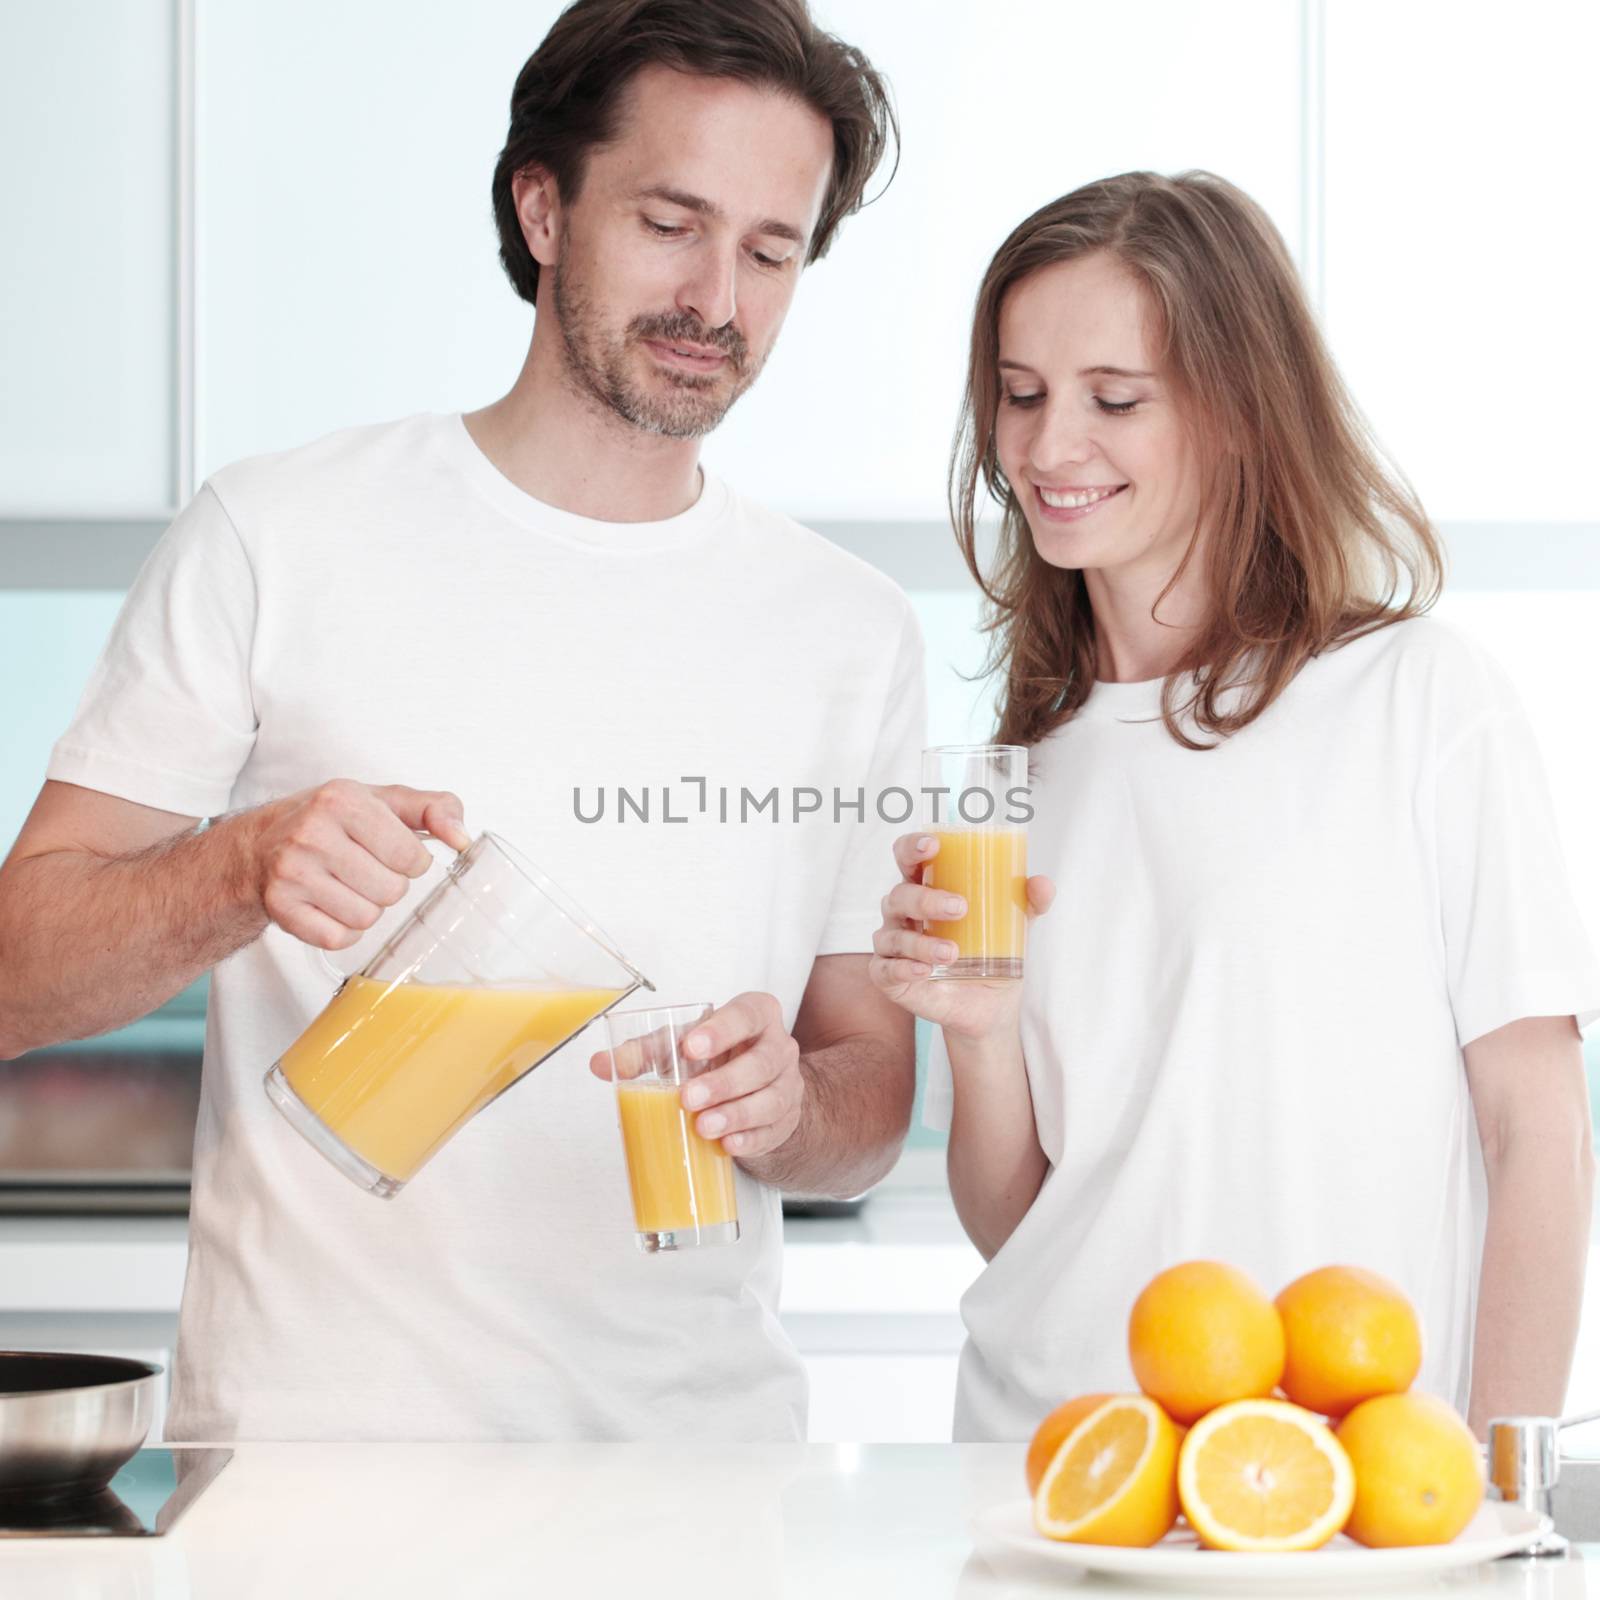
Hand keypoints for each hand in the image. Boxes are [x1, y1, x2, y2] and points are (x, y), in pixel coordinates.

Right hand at [248, 779, 470, 950]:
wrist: (259, 846)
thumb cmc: (332, 822)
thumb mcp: (384, 801)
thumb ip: (435, 809)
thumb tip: (462, 839)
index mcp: (343, 800)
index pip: (411, 856)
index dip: (411, 861)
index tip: (391, 852)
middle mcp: (312, 833)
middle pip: (392, 891)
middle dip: (388, 884)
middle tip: (364, 869)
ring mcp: (292, 872)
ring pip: (367, 917)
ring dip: (366, 907)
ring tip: (346, 885)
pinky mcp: (280, 907)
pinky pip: (339, 938)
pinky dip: (343, 930)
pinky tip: (328, 905)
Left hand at [588, 991, 802, 1159]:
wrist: (754, 1087)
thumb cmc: (715, 1058)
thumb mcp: (681, 1046)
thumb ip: (643, 1051)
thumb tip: (600, 1064)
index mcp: (755, 1016)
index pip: (747, 1014)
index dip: (722, 1030)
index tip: (691, 1046)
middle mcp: (778, 1047)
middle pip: (763, 1061)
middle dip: (725, 1082)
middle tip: (689, 1098)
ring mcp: (787, 1085)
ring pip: (771, 1099)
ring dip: (736, 1115)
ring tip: (704, 1127)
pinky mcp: (785, 1120)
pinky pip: (773, 1131)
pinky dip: (750, 1139)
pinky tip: (728, 1145)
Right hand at [868, 832, 1054, 1041]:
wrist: (990, 1006)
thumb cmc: (992, 951)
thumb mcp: (1016, 924)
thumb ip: (1029, 902)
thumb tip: (1041, 883)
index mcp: (926, 888)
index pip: (907, 858)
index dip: (912, 847)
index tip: (932, 845)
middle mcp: (903, 913)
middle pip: (900, 895)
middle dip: (926, 899)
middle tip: (960, 907)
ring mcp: (893, 945)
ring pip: (893, 934)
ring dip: (921, 942)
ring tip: (953, 953)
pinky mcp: (890, 977)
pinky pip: (886, 969)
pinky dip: (904, 968)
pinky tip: (925, 970)